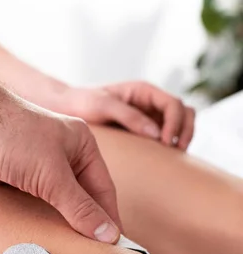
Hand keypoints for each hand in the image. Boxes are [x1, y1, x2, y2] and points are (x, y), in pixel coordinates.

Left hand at [0, 99, 120, 243]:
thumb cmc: (12, 136)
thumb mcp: (52, 174)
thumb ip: (80, 207)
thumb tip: (108, 234)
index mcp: (82, 146)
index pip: (103, 189)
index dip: (108, 218)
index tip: (114, 246)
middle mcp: (64, 156)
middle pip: (82, 198)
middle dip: (86, 224)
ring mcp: (39, 167)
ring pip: (58, 204)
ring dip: (61, 225)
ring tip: (70, 253)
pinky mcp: (17, 179)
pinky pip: (35, 205)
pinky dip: (39, 221)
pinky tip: (43, 239)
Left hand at [56, 81, 194, 149]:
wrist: (66, 107)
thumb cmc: (83, 102)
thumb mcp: (104, 105)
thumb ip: (130, 117)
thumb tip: (157, 135)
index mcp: (144, 91)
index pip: (174, 104)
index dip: (175, 123)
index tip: (165, 142)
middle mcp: (151, 104)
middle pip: (185, 113)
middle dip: (186, 131)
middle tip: (177, 151)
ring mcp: (149, 118)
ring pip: (180, 125)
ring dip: (182, 138)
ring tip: (173, 158)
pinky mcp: (143, 133)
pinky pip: (165, 139)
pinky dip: (170, 147)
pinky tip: (163, 162)